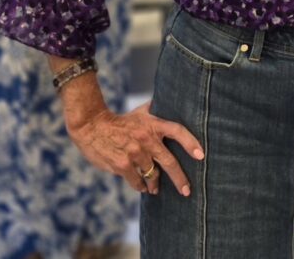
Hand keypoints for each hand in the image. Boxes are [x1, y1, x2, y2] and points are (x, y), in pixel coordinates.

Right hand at [67, 99, 203, 195]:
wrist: (92, 126)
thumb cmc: (120, 120)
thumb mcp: (140, 112)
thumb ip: (156, 111)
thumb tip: (172, 103)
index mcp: (154, 125)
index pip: (178, 132)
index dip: (191, 143)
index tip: (201, 155)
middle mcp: (147, 139)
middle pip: (169, 161)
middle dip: (180, 179)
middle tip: (187, 191)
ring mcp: (134, 153)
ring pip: (152, 174)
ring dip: (155, 184)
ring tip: (156, 189)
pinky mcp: (122, 165)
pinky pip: (136, 181)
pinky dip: (141, 186)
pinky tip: (143, 189)